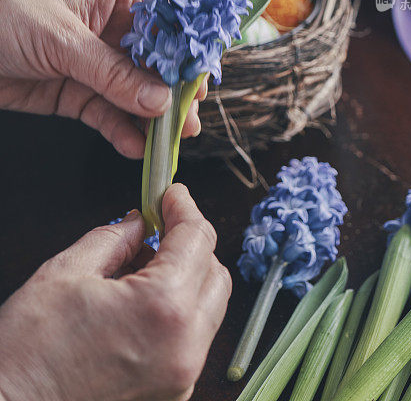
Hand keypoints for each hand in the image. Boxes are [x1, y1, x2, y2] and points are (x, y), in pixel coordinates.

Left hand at [0, 0, 207, 157]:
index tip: (198, 82)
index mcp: (115, 0)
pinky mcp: (76, 95)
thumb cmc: (3, 16)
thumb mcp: (62, 39)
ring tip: (167, 141)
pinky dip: (121, 132)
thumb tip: (158, 99)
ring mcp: (94, 66)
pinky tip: (134, 146)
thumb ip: (112, 73)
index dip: (182, 54)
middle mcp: (111, 32)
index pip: (162, 26)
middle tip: (188, 119)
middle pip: (152, 65)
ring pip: (132, 95)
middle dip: (170, 93)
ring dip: (149, 118)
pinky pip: (106, 115)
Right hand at [0, 184, 230, 400]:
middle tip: (160, 224)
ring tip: (144, 264)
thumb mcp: (67, 272)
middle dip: (192, 242)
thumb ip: (115, 238)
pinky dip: (179, 310)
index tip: (171, 195)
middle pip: (216, 274)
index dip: (185, 208)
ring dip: (188, 276)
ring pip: (210, 307)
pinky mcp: (171, 392)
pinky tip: (142, 299)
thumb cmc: (28, 350)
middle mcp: (183, 346)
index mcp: (162, 308)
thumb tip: (140, 222)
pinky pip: (193, 337)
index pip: (198, 240)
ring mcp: (181, 376)